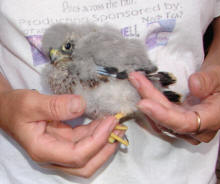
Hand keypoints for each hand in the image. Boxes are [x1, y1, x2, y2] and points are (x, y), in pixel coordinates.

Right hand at [0, 89, 118, 176]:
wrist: (7, 109)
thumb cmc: (14, 107)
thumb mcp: (30, 103)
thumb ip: (54, 105)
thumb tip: (80, 105)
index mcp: (43, 149)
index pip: (77, 155)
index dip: (97, 141)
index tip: (110, 122)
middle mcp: (53, 155)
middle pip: (85, 165)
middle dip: (105, 149)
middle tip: (119, 129)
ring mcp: (59, 149)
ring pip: (87, 156)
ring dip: (104, 142)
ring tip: (116, 124)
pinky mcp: (64, 141)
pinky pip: (84, 142)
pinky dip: (96, 135)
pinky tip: (103, 122)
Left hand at [129, 65, 219, 144]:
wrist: (217, 85)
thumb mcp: (219, 76)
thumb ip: (208, 80)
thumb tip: (193, 85)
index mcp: (210, 120)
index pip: (184, 124)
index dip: (162, 115)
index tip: (144, 103)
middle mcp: (195, 130)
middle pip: (167, 119)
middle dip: (149, 98)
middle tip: (136, 79)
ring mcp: (183, 127)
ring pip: (159, 118)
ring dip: (146, 98)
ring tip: (136, 80)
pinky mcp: (174, 122)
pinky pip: (157, 116)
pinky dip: (148, 101)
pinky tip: (139, 88)